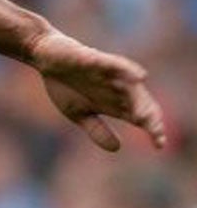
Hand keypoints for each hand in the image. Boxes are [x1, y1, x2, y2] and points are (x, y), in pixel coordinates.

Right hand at [27, 29, 167, 151]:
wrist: (46, 58)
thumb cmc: (64, 85)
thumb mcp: (78, 114)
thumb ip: (98, 130)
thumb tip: (118, 148)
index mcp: (114, 103)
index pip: (139, 116)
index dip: (152, 129)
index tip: (160, 145)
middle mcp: (117, 88)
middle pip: (141, 103)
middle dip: (150, 118)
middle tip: (156, 132)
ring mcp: (109, 74)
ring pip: (131, 88)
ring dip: (139, 102)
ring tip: (145, 117)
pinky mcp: (97, 60)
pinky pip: (116, 65)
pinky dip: (128, 70)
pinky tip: (140, 77)